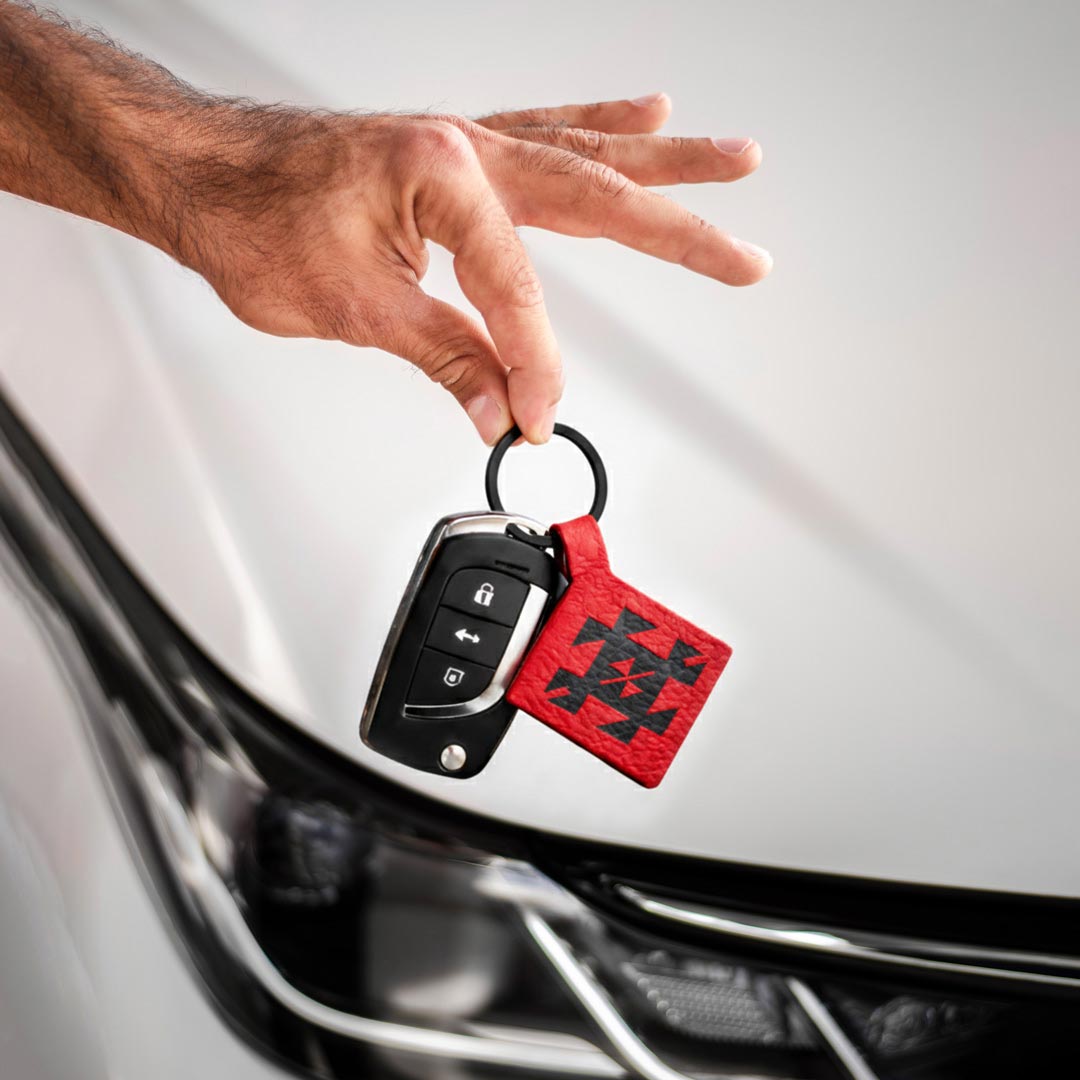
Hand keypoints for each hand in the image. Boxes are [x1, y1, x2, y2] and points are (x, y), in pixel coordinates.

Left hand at [181, 93, 770, 443]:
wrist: (200, 169)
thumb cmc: (252, 218)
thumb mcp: (351, 308)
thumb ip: (442, 356)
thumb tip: (497, 409)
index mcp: (440, 173)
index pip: (516, 289)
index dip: (532, 364)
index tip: (535, 416)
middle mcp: (465, 145)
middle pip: (596, 196)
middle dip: (679, 234)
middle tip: (746, 258)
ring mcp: (464, 142)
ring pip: (584, 155)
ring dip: (663, 166)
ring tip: (734, 162)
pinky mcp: (455, 150)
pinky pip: (543, 135)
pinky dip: (596, 130)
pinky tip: (640, 116)